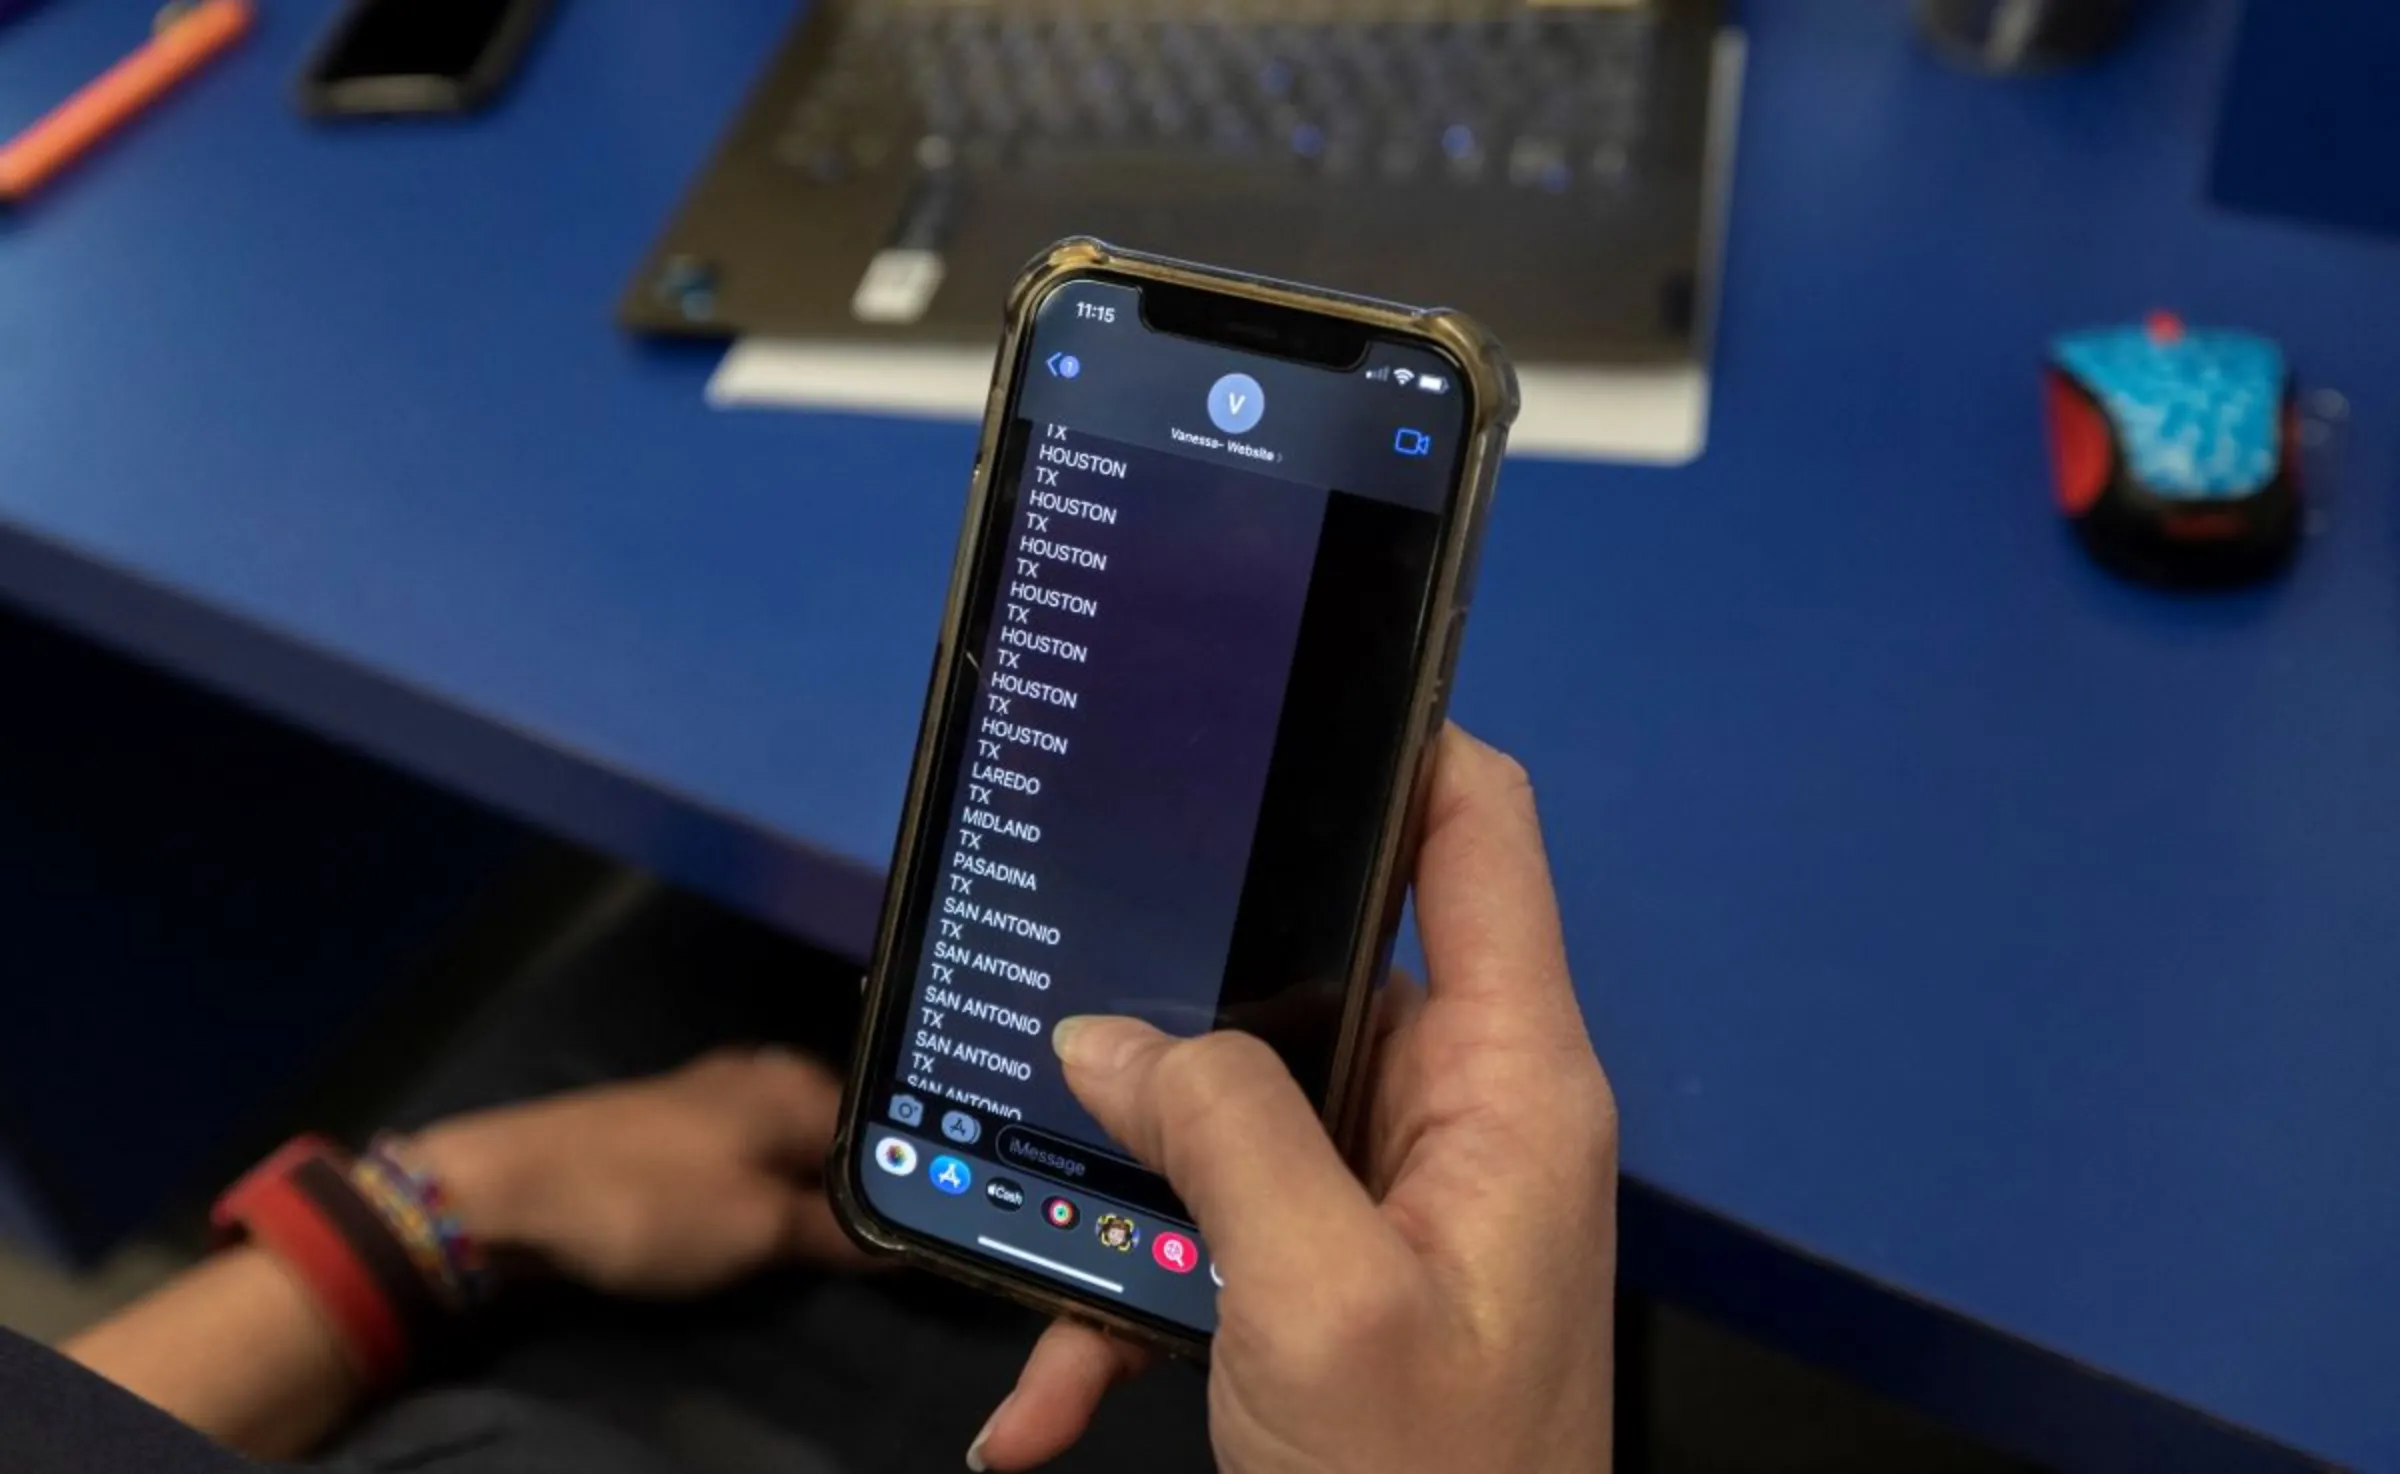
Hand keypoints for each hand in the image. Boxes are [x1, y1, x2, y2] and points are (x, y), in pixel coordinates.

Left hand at [410, 1047, 867, 1298]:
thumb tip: (908, 1239)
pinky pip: (746, 1151)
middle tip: (863, 1247)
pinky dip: (760, 1183)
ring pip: (790, 1143)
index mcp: (800, 1084)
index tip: (915, 1234)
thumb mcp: (758, 1231)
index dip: (907, 1185)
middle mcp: (765, 1072)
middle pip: (837, 1135)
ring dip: (804, 1188)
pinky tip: (752, 1217)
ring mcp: (713, 1090)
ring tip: (809, 1241)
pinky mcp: (670, 1119)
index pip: (886, 1134)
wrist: (509, 1190)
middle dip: (853, 1187)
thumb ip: (839, 1230)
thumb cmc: (649, 1204)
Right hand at [971, 725, 1619, 1472]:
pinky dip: (1125, 1301)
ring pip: (1231, 1115)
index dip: (1398, 737)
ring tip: (1029, 1234)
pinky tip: (1044, 1387)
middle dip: (1179, 1006)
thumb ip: (1221, 1133)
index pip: (1477, 834)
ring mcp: (1391, 1201)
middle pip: (1312, 972)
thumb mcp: (1318, 1299)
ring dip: (1124, 1183)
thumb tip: (1111, 1041)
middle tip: (1059, 1006)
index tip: (1283, 686)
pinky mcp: (1333, 1278)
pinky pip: (1213, 1239)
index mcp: (1511, 1086)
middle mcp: (1459, 1120)